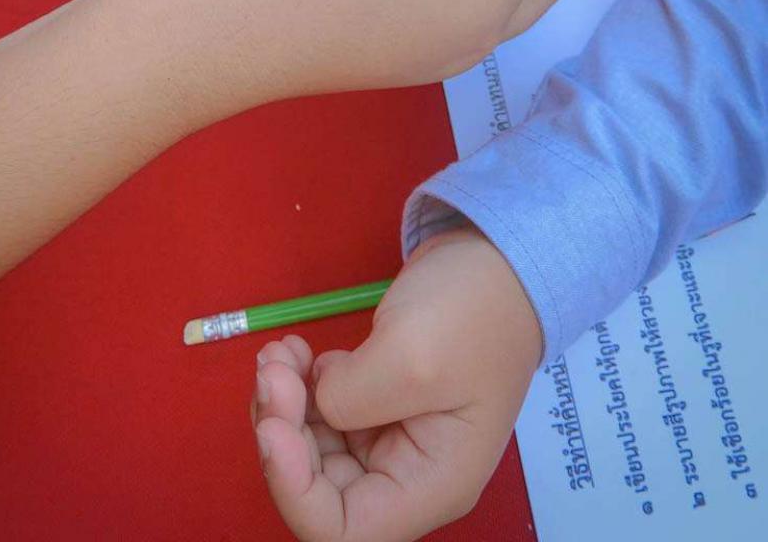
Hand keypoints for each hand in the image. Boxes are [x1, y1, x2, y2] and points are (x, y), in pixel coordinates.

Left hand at [250, 226, 542, 541]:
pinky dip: (298, 386)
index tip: (274, 425)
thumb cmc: (470, 310)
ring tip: (282, 352)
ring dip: (284, 404)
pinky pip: (322, 413)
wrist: (498, 257)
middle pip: (319, 487)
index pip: (343, 531)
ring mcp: (389, 436)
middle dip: (283, 432)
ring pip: (312, 448)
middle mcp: (407, 473)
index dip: (294, 489)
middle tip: (273, 369)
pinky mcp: (375, 400)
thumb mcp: (409, 355)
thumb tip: (318, 405)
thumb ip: (350, 398)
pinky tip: (299, 350)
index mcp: (430, 483)